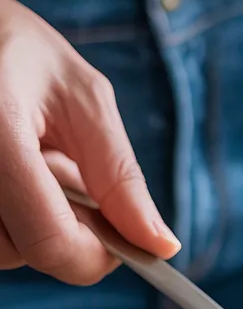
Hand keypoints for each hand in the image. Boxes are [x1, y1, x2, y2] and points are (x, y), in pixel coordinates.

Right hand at [0, 0, 178, 283]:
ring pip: (1, 248)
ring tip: (32, 166)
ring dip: (29, 222)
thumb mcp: (84, 101)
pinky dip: (8, 214)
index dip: (94, 257)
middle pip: (21, 252)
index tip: (118, 242)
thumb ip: (121, 180)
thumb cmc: (18, 51)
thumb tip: (160, 245)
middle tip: (66, 181)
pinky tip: (14, 172)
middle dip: (60, 233)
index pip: (50, 241)